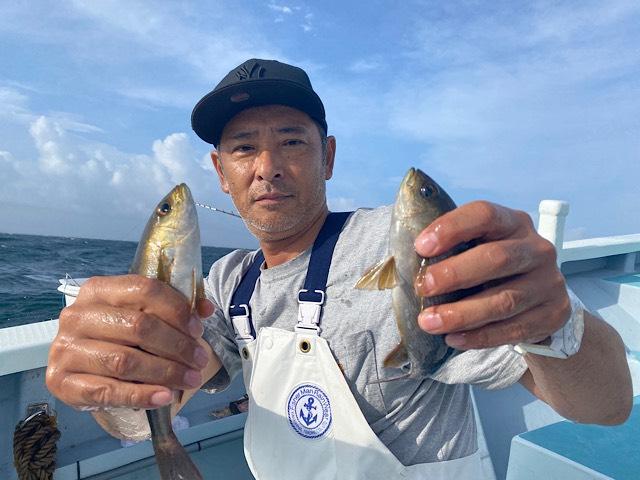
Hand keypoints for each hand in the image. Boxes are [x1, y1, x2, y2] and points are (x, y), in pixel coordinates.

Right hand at [46, 275, 214, 409]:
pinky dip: (141, 395)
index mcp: (98, 290)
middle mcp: (76, 316)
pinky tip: (165, 397)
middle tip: (200, 360)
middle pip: (138, 326)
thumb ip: (174, 309)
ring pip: (125, 360)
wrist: (82, 365)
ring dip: (165, 372)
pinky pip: (107, 391)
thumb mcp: (143, 314)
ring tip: (191, 379)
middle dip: (177, 345)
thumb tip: (205, 308)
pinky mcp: (61, 382)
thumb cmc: (118, 335)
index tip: (198, 329)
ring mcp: (65, 349)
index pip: (144, 290)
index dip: (177, 309)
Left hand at [413, 201, 569, 349]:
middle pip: (496, 258)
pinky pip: (513, 329)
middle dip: (455, 273)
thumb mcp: (477, 249)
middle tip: (423, 287)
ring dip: (461, 313)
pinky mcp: (553, 314)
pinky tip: (453, 339)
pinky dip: (480, 336)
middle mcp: (536, 249)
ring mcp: (549, 282)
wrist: (540, 302)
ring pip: (504, 300)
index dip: (452, 227)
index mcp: (513, 223)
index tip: (421, 246)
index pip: (485, 215)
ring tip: (429, 322)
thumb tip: (402, 261)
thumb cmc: (494, 270)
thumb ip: (451, 248)